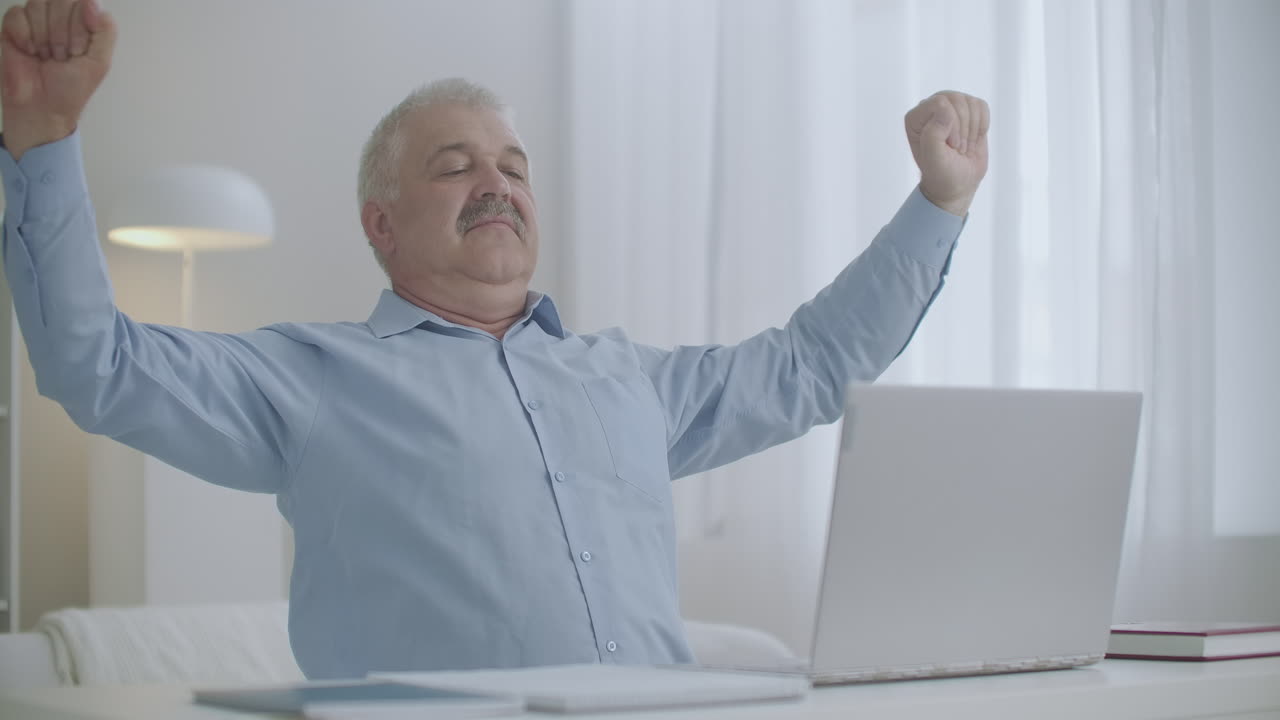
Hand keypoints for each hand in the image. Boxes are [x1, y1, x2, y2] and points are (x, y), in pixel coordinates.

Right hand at [1, 0, 115, 159]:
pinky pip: (17, 14)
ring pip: (38, 5)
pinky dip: (24, 35)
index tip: (77, 52)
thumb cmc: (70, 89)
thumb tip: (92, 3)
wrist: (42, 107)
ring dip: (43, 36)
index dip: (79, 29)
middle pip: (60, 1)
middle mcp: (60, 18)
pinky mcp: (13, 27)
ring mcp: (36, 20)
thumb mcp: (100, 62)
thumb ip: (105, 31)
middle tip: (61, 56)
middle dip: (61, 34)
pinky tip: (29, 51)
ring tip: (46, 56)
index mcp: (84, 24)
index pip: (83, 3)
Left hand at [904, 91, 989, 216]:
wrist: (959, 182)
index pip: (940, 103)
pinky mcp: (968, 110)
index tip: (949, 146)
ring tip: (963, 145)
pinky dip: (982, 126)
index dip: (951, 126)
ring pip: (970, 103)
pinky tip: (972, 138)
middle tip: (957, 148)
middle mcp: (931, 108)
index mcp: (915, 118)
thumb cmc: (942, 173)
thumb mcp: (933, 159)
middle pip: (957, 100)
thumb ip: (933, 134)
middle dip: (963, 128)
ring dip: (972, 129)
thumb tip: (945, 108)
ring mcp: (951, 107)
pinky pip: (982, 106)